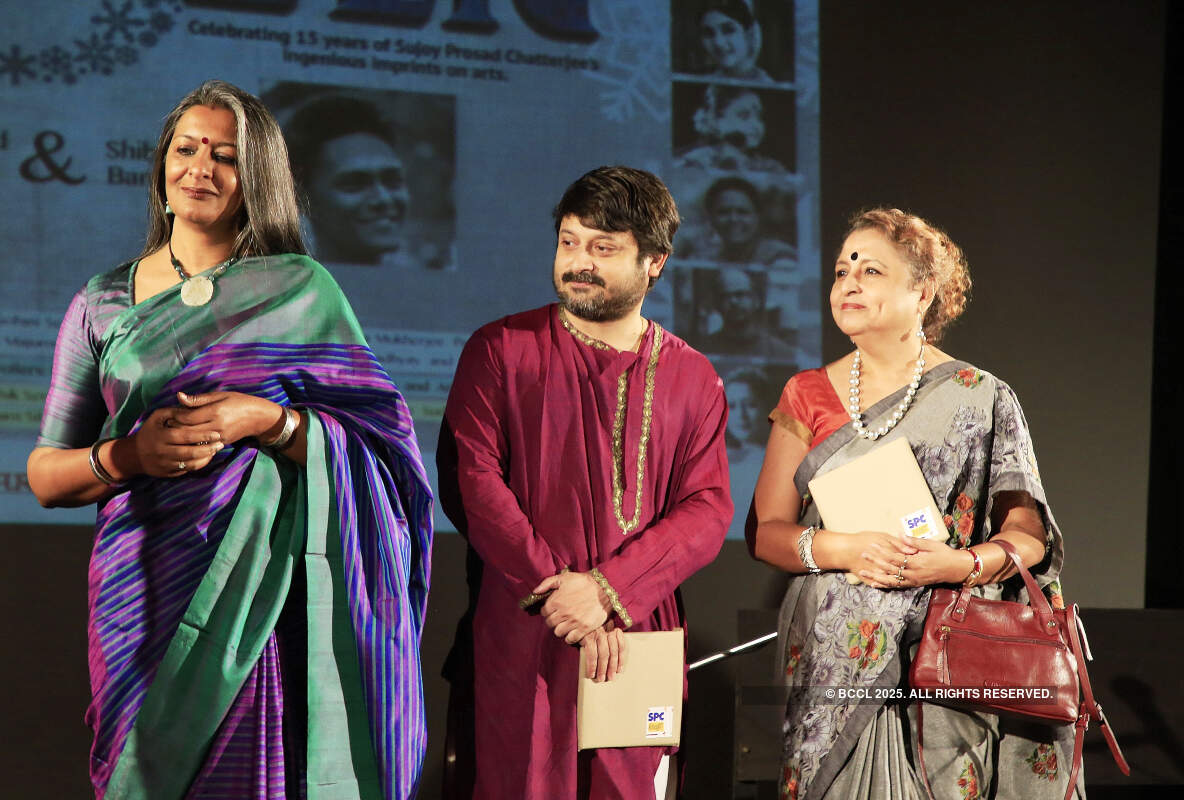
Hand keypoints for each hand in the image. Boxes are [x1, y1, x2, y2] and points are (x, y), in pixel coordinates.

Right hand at [130, 404, 224, 476]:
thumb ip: (175, 411)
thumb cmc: (150, 431)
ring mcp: (165, 464)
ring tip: (216, 450)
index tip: (216, 433)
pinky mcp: (168, 473)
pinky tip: (207, 457)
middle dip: (208, 448)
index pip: (185, 436)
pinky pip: (187, 470)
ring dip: (206, 458)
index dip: (202, 435)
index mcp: (161, 436)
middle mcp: (163, 452)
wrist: (134, 455)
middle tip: (220, 443)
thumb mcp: (158, 416)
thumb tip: (192, 406)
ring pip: (190, 464)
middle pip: (190, 452)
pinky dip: (199, 464)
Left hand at [171, 391, 283, 445]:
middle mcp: (217, 425)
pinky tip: (189, 438)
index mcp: (215, 411)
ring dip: (183, 437)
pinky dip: (193, 442)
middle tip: (168, 424)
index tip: (169, 413)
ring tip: (176, 432)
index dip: (175, 416)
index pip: (187, 417)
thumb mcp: (220, 395)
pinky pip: (202, 445)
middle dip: (176, 428)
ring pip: (194, 440)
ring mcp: (220, 436)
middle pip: (188, 431)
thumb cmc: (239, 402)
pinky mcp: (222, 443)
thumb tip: (179, 396)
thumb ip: (198, 399)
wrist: (259, 417)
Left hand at [534, 571, 610, 644]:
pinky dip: (570, 637)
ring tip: (566, 624)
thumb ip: (547, 583)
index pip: (544, 612)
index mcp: (556, 601)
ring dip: (561, 629)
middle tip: (560, 618)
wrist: (605, 589)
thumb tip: (535, 592)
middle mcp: (563, 612)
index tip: (553, 610)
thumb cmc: (584, 582)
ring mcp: (574, 621)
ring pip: (558, 632)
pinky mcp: (584, 628)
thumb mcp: (565, 577)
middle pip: (550, 623)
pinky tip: (573, 631)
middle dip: (553, 620)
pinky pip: (570, 639)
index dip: (548, 611)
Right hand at [580, 623, 626, 682]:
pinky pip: (592, 655)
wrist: (577, 617)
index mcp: (612, 629)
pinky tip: (591, 673)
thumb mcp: (601, 629)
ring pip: (604, 654)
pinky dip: (592, 666)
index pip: (621, 645)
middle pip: (613, 651)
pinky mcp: (588, 637)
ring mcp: (597, 633)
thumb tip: (614, 659)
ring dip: (603, 668)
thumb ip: (608, 639)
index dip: (621, 659)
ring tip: (601, 678)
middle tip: (611, 678)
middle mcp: (606, 630)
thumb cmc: (589, 625)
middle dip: (612, 667)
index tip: (620, 670)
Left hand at [856, 535, 970, 588]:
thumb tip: (899, 534)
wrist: (956, 569)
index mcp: (917, 563)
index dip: (882, 551)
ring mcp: (913, 581)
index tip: (872, 545)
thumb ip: (914, 541)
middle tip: (863, 554)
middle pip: (890, 568)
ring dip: (875, 576)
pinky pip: (896, 586)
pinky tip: (874, 584)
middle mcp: (913, 574)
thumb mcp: (931, 544)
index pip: (895, 557)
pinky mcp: (913, 584)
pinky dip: (884, 585)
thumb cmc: (944, 554)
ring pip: (890, 580)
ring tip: (862, 571)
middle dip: (875, 561)